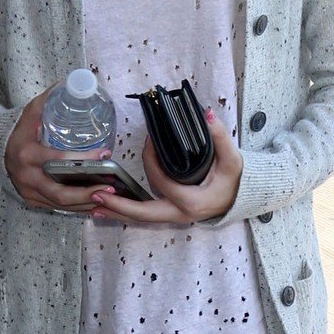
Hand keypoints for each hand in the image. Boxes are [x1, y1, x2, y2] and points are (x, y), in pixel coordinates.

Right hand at [2, 90, 109, 212]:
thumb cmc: (20, 130)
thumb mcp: (31, 112)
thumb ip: (51, 99)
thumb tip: (75, 81)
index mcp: (27, 154)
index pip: (59, 160)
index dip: (83, 159)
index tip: (104, 155)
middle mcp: (27, 177)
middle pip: (60, 193)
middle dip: (88, 193)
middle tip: (112, 188)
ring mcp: (28, 191)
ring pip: (60, 204)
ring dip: (87, 204)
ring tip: (110, 200)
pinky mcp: (31, 200)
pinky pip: (57, 208)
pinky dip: (78, 209)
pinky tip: (96, 207)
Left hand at [89, 108, 242, 227]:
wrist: (241, 198)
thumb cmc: (237, 180)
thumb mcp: (233, 159)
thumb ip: (221, 137)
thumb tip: (208, 115)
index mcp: (192, 202)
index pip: (163, 182)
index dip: (151, 161)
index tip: (147, 142)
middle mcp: (180, 214)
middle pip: (144, 214)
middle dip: (119, 206)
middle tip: (95, 197)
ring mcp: (174, 217)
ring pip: (142, 218)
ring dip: (118, 212)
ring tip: (93, 207)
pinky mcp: (170, 214)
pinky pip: (145, 214)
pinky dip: (127, 211)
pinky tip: (109, 207)